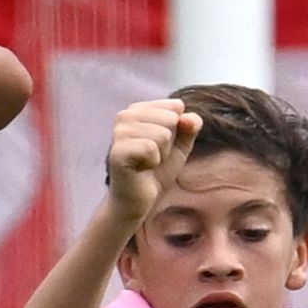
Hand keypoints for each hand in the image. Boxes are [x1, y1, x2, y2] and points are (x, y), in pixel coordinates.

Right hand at [105, 99, 199, 224]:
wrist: (140, 200)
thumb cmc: (158, 170)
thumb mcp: (181, 144)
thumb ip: (190, 126)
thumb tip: (188, 117)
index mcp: (139, 109)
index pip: (176, 107)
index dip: (177, 130)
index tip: (161, 146)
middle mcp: (125, 115)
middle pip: (170, 119)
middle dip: (169, 143)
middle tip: (154, 157)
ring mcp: (119, 132)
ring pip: (162, 134)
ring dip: (161, 154)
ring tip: (147, 163)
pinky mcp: (117, 150)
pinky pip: (150, 148)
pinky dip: (152, 162)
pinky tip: (141, 169)